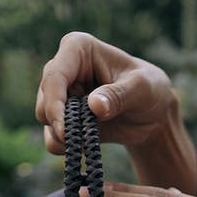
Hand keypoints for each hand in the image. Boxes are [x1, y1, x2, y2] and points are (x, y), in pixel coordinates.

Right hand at [36, 34, 175, 151]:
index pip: (54, 77)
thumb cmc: (149, 89)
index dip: (55, 106)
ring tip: (92, 137)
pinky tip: (86, 146)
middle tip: (83, 138)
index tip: (65, 131)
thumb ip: (119, 96)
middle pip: (44, 101)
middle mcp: (63, 69)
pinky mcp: (64, 119)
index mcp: (77, 49)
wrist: (152, 112)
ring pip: (44, 121)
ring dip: (64, 137)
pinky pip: (52, 139)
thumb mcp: (141, 89)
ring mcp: (61, 95)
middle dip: (59, 124)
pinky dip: (66, 148)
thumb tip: (94, 106)